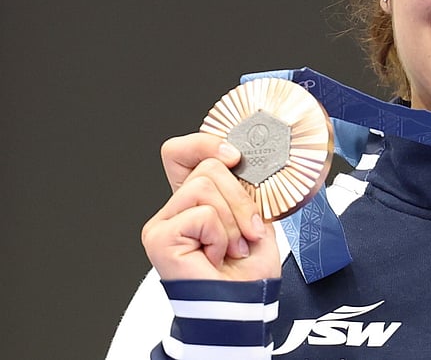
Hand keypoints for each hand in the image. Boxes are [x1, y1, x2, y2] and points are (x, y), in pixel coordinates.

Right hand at [141, 133, 279, 280]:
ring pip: (205, 186)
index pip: (182, 152)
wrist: (245, 303)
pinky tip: (216, 255)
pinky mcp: (159, 237)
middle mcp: (174, 209)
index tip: (236, 157)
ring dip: (233, 220)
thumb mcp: (254, 215)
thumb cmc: (249, 269)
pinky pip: (202, 213)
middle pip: (207, 166)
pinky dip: (221, 235)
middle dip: (240, 198)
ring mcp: (163, 223)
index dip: (206, 144)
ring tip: (233, 247)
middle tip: (247, 231)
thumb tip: (241, 157)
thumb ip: (242, 185)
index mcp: (194, 200)